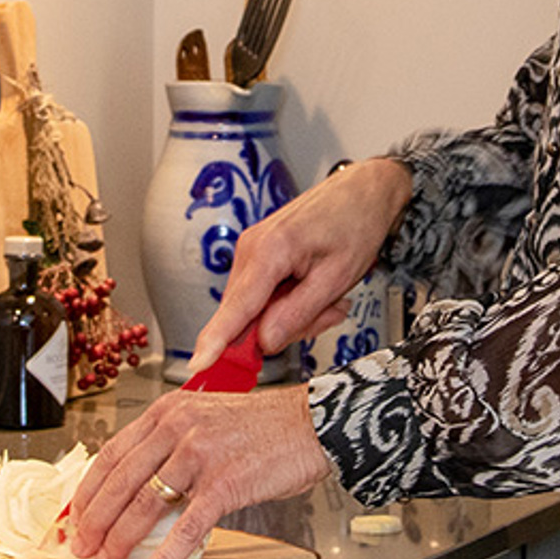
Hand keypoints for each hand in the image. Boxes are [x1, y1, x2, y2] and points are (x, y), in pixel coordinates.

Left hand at [68, 385, 330, 558]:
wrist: (307, 425)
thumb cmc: (260, 427)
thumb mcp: (203, 418)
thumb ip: (169, 442)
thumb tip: (133, 485)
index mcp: (168, 410)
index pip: (112, 452)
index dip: (88, 489)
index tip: (75, 515)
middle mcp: (178, 426)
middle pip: (121, 481)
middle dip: (94, 520)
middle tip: (81, 547)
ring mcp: (200, 454)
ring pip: (144, 505)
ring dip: (119, 540)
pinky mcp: (224, 483)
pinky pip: (185, 528)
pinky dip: (163, 558)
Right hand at [187, 157, 411, 374]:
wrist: (362, 192)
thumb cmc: (354, 224)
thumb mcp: (336, 278)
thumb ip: (297, 313)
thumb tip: (264, 342)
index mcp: (269, 251)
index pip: (236, 308)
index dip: (216, 341)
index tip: (198, 366)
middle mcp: (250, 249)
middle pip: (247, 317)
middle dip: (284, 328)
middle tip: (329, 312)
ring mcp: (251, 251)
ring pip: (256, 311)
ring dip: (291, 316)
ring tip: (328, 297)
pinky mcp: (257, 255)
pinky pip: (262, 297)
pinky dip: (288, 303)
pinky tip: (316, 290)